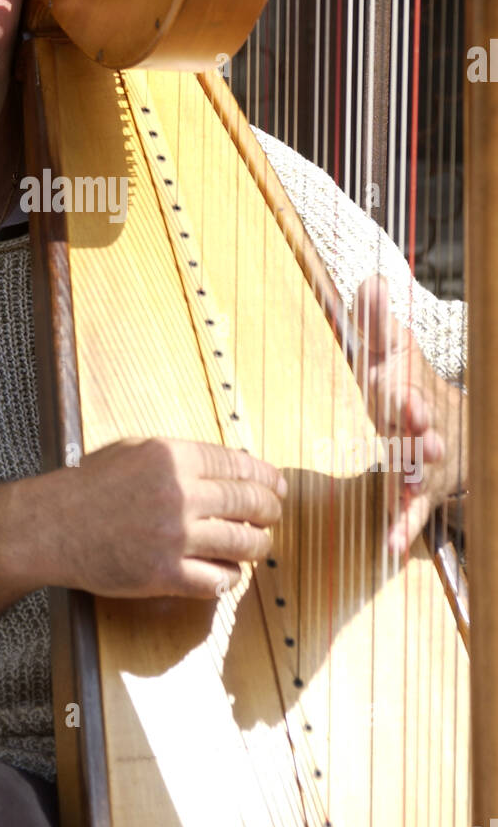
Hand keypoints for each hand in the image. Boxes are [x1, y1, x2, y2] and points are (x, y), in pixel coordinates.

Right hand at [43, 437, 285, 599]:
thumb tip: (228, 465)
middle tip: (273, 515)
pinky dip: (230, 576)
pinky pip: (219, 579)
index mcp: (173, 457)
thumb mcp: (135, 450)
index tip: (276, 486)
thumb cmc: (89, 486)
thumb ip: (181, 457)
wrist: (52, 526)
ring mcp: (175, 537)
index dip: (264, 476)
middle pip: (248, 502)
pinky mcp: (166, 574)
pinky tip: (228, 571)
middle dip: (269, 511)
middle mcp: (180, 493)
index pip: (238, 464)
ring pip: (242, 543)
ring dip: (258, 545)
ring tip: (258, 545)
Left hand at [353, 275, 466, 553]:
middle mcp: (421, 425)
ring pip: (421, 470)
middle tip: (417, 427)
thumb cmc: (406, 387)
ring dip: (417, 475)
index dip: (404, 389)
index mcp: (410, 388)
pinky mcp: (419, 492)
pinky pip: (411, 512)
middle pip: (419, 425)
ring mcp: (423, 461)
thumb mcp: (392, 351)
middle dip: (418, 425)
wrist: (454, 434)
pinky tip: (390, 546)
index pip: (405, 384)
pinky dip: (402, 528)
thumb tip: (371, 281)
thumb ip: (378, 321)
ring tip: (413, 480)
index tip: (405, 395)